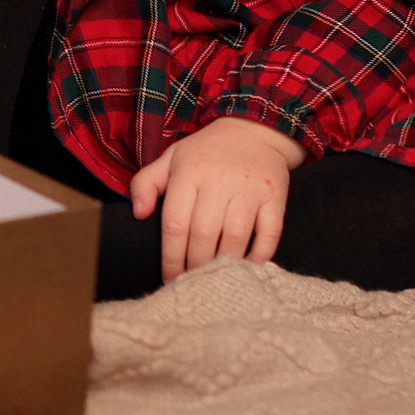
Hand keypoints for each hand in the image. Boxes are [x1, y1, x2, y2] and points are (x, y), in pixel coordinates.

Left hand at [129, 117, 305, 282]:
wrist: (253, 130)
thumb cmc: (205, 153)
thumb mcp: (170, 159)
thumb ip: (145, 183)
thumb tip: (139, 214)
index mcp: (189, 172)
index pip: (175, 223)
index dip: (170, 257)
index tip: (170, 279)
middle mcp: (219, 180)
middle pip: (203, 234)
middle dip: (195, 265)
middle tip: (192, 284)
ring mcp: (250, 189)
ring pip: (235, 237)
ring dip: (223, 264)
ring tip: (215, 280)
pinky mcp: (275, 197)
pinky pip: (269, 234)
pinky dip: (259, 256)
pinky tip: (247, 268)